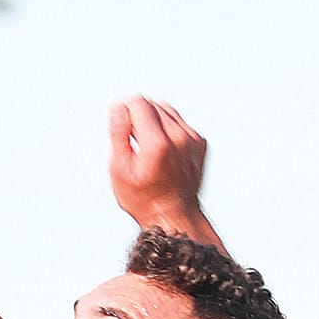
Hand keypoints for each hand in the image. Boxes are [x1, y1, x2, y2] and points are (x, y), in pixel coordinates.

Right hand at [108, 96, 206, 231]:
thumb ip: (119, 132)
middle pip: (152, 105)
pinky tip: (163, 153)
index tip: (121, 128)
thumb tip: (118, 105)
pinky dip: (168, 130)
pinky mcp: (200, 142)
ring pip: (167, 111)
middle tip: (134, 144)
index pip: (138, 103)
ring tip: (148, 149)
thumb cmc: (142, 198)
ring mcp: (193, 139)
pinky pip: (179, 123)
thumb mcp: (120, 168)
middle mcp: (179, 137)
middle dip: (138, 117)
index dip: (124, 110)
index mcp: (157, 143)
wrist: (174, 216)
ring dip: (153, 122)